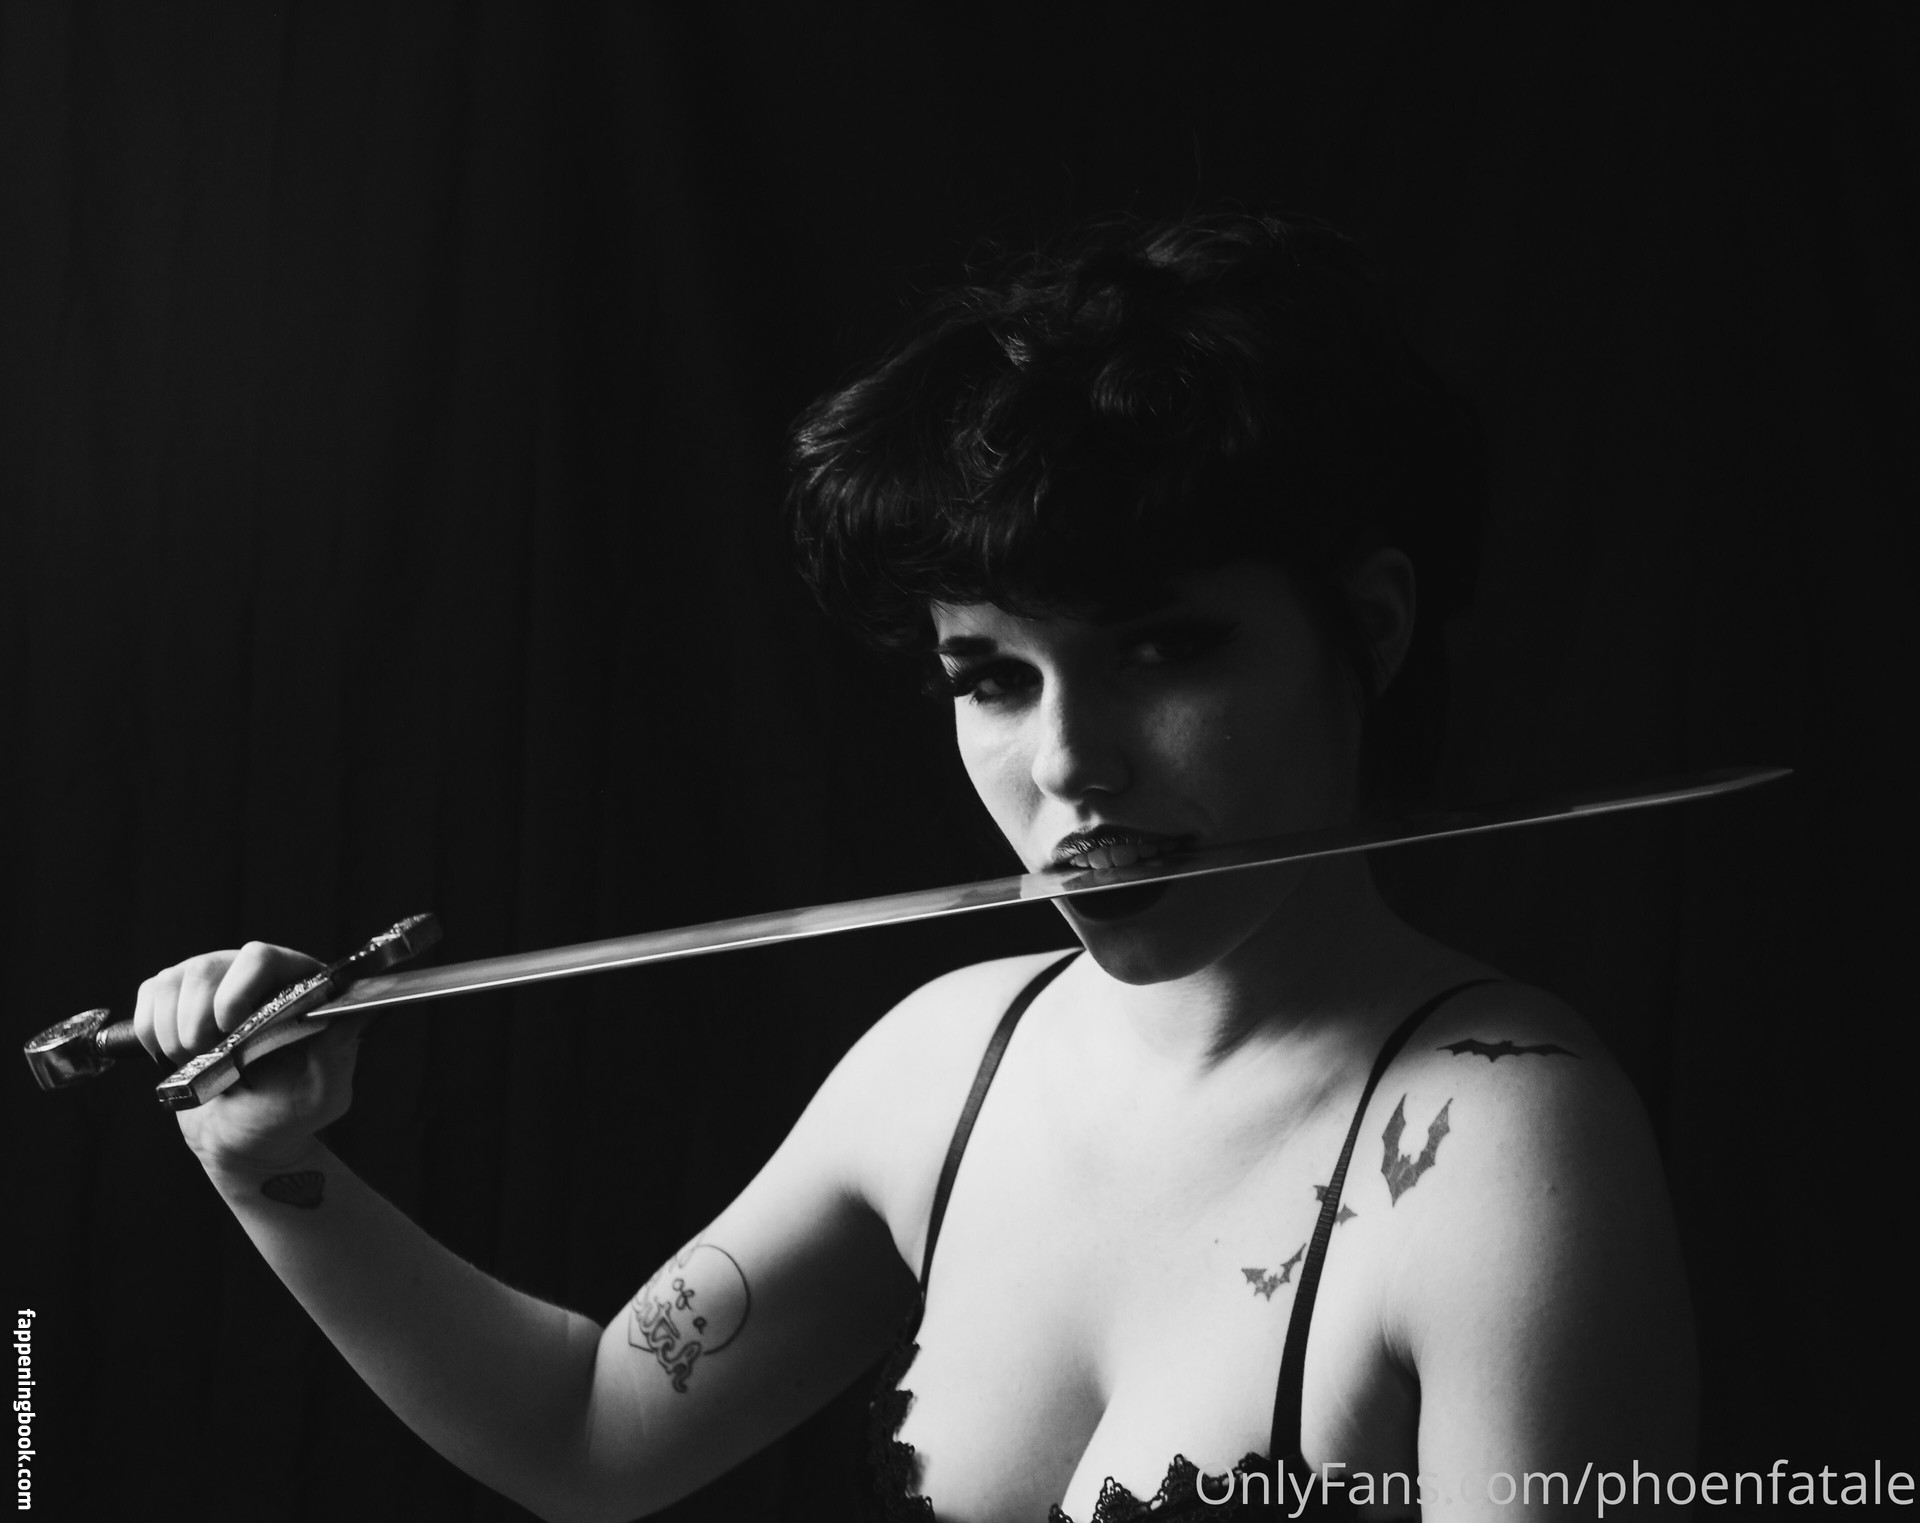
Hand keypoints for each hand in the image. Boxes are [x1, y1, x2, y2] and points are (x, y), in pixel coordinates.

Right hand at [134, 942, 367, 1174]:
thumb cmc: (284, 1114)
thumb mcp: (322, 1092)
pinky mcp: (176, 993)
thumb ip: (337, 1051)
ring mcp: (215, 977)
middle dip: (200, 1024)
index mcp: (300, 985)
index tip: (230, 1035)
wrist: (238, 1138)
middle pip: (209, 967)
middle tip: (212, 1059)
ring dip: (178, 1035)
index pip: (263, 958)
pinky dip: (154, 1033)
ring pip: (175, 980)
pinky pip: (150, 993)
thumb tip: (356, 1010)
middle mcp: (257, 972)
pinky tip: (177, 1057)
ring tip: (201, 1062)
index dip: (237, 994)